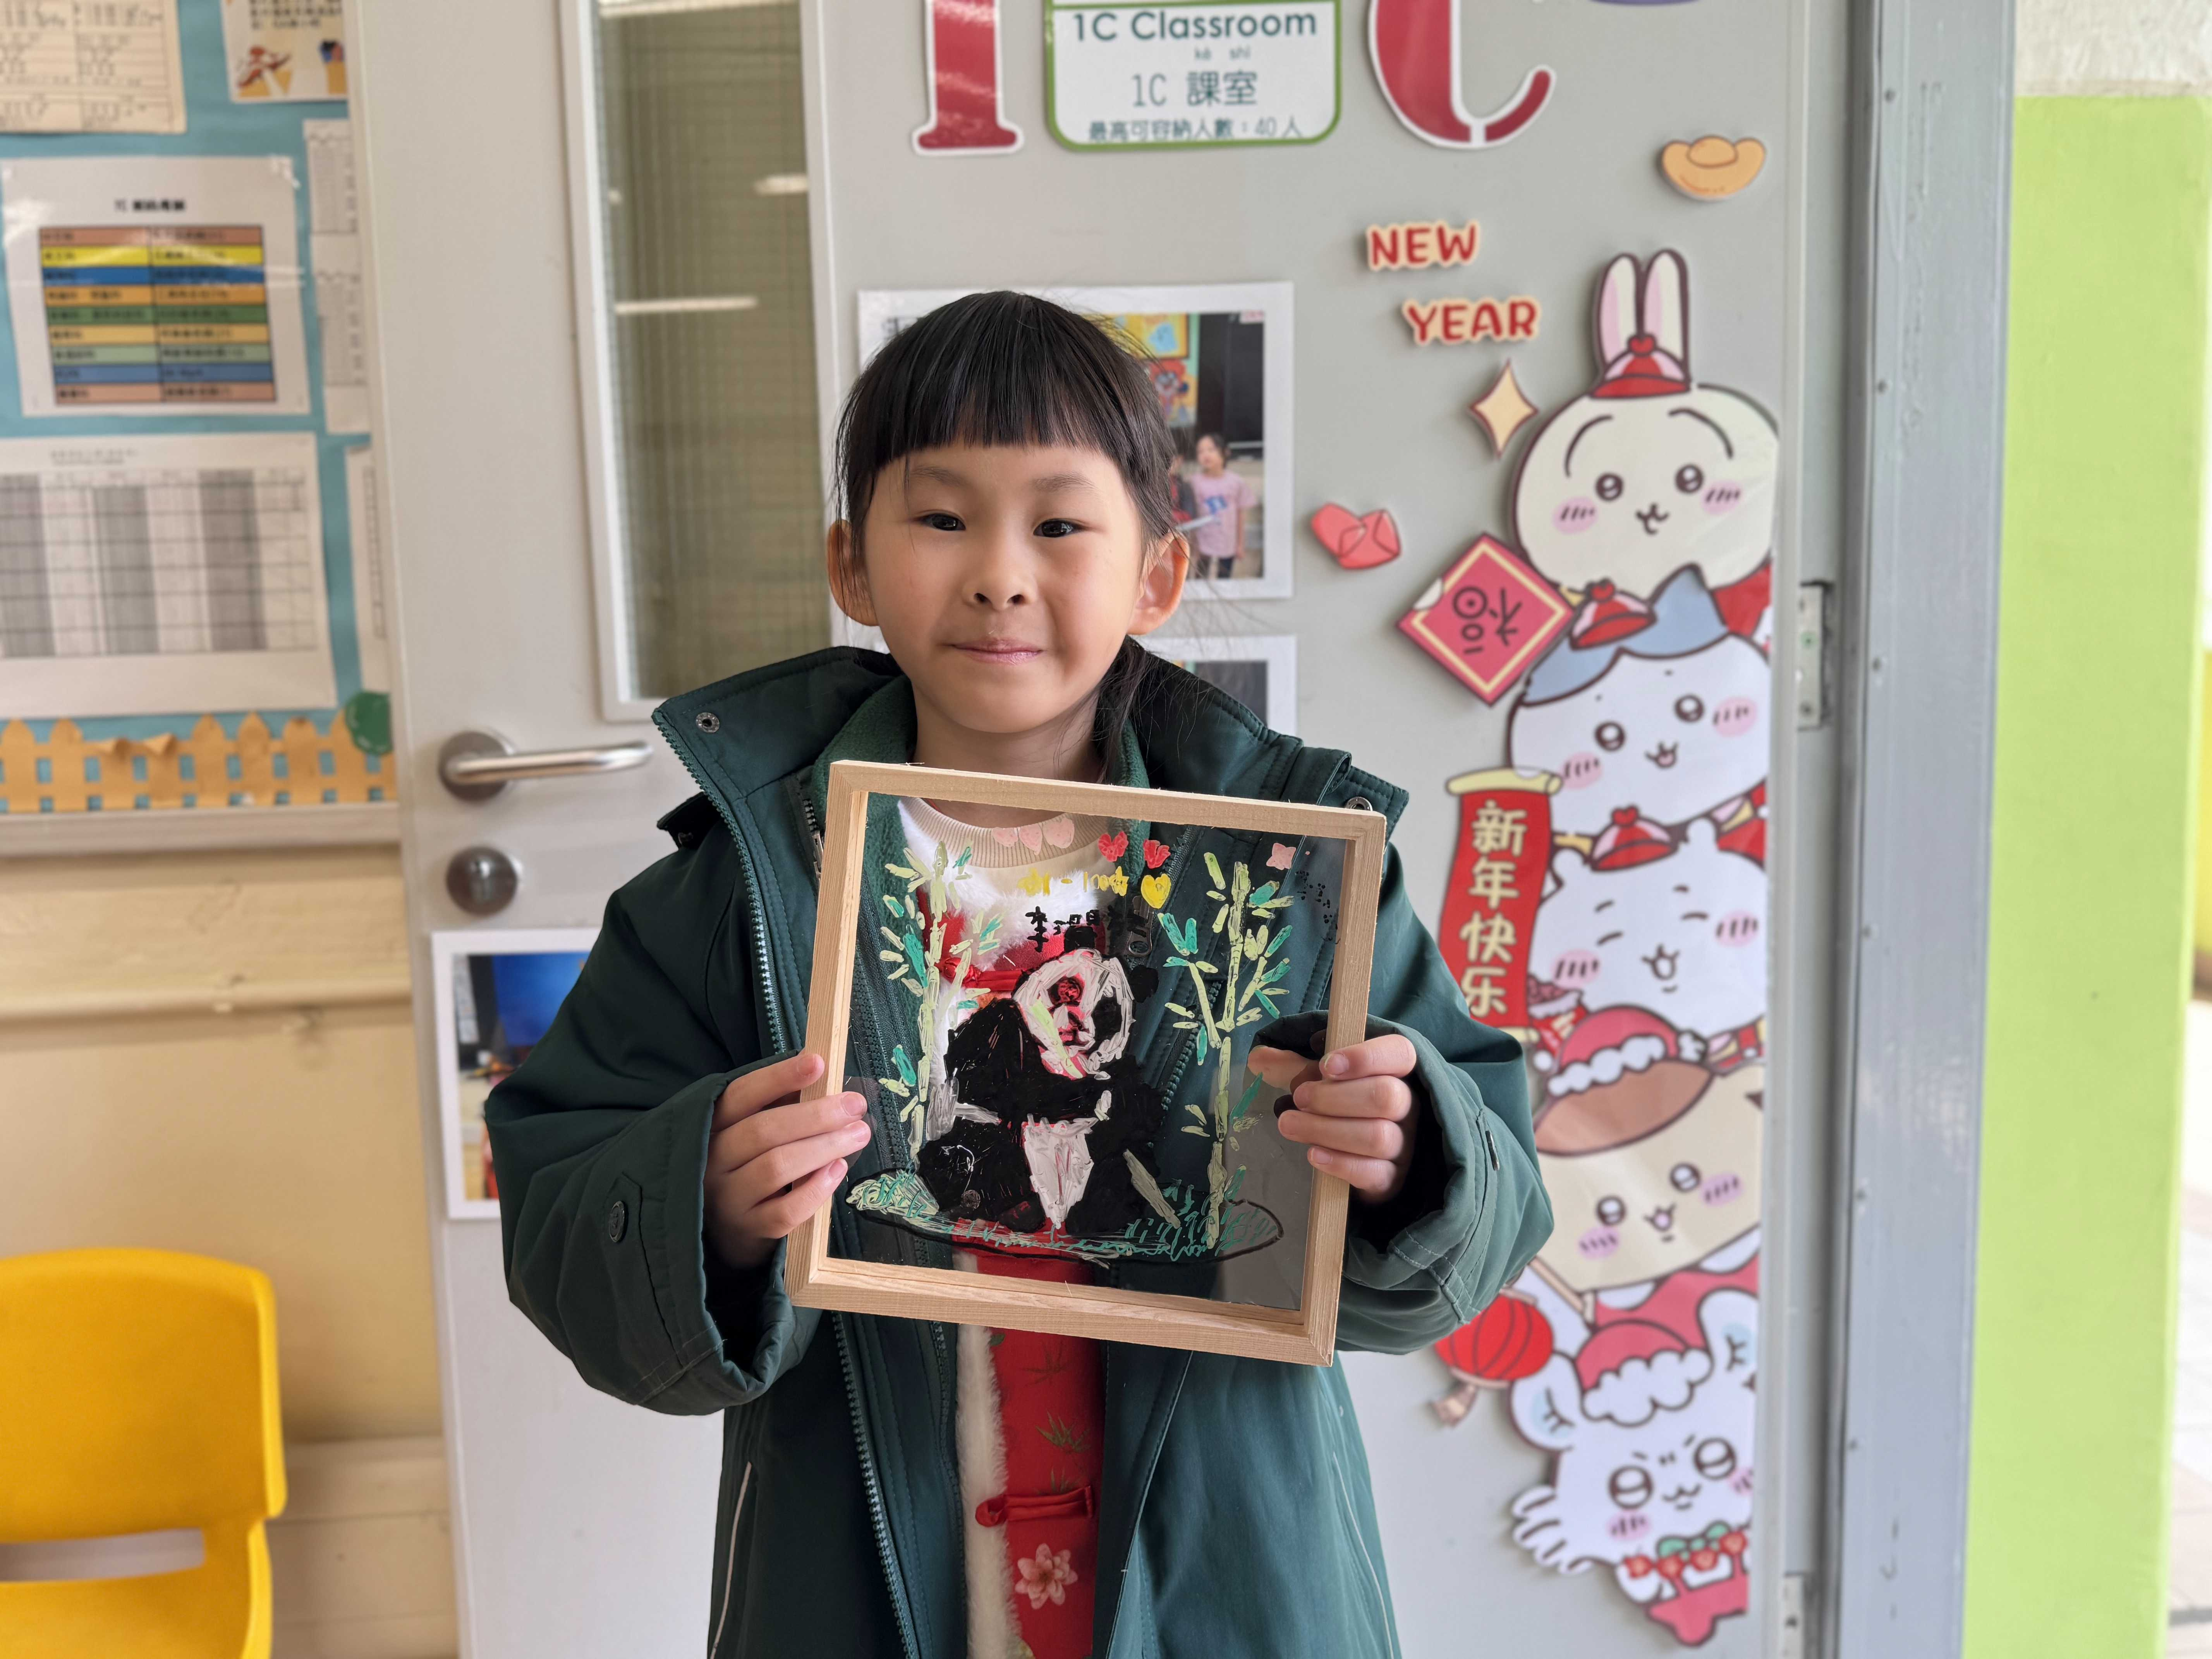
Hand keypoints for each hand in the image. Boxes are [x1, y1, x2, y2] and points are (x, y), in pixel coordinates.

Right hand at [704, 1052, 870, 1271]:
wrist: (726, 1229)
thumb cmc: (749, 1165)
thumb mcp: (754, 1130)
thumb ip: (783, 1105)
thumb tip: (824, 1072)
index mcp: (713, 1126)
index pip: (740, 1095)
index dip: (778, 1077)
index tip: (818, 1062)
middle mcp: (712, 1161)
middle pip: (762, 1131)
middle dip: (815, 1115)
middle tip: (855, 1105)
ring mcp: (728, 1199)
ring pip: (775, 1168)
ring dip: (823, 1147)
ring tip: (859, 1134)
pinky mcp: (749, 1230)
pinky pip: (785, 1211)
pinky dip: (815, 1190)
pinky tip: (838, 1170)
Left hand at [1250, 1032, 1419, 1202]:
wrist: (1360, 1157)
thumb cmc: (1340, 1105)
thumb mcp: (1318, 1080)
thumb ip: (1292, 1067)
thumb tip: (1257, 1059)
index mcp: (1396, 1071)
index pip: (1399, 1054)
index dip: (1365, 1057)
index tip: (1327, 1066)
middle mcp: (1407, 1106)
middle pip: (1387, 1096)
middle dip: (1335, 1097)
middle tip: (1299, 1098)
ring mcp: (1403, 1144)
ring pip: (1378, 1136)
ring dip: (1327, 1129)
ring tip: (1289, 1125)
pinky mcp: (1391, 1179)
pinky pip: (1374, 1173)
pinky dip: (1340, 1163)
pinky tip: (1312, 1155)